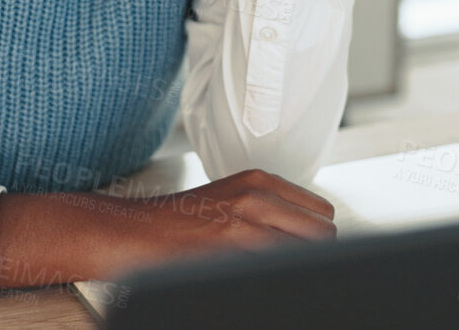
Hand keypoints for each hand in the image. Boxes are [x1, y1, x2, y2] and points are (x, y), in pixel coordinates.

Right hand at [97, 168, 337, 279]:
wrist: (135, 231)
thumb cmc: (180, 221)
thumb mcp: (232, 199)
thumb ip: (270, 211)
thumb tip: (306, 235)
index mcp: (261, 181)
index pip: (322, 213)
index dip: (316, 238)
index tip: (305, 250)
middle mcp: (259, 196)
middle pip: (323, 234)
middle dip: (313, 253)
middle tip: (289, 264)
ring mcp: (247, 223)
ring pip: (306, 252)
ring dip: (296, 265)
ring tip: (271, 271)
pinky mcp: (232, 248)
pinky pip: (277, 266)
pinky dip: (275, 276)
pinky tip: (255, 277)